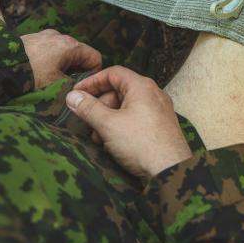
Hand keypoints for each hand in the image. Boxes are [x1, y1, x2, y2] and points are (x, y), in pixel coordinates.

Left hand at [21, 29, 101, 88]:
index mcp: (71, 45)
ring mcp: (43, 36)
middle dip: (74, 71)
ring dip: (59, 67)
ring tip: (46, 81)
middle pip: (78, 55)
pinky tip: (35, 73)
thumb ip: (73, 86)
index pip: (95, 58)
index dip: (92, 74)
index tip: (82, 86)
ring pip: (62, 54)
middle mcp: (59, 36)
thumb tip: (78, 89)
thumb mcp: (56, 86)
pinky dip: (46, 62)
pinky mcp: (29, 39)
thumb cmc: (29, 75)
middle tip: (64, 87)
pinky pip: (46, 51)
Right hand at [66, 66, 191, 177]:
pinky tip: (113, 143)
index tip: (76, 93)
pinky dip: (121, 126)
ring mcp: (159, 109)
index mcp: (142, 86)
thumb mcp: (108, 124)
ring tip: (100, 138)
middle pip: (119, 90)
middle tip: (88, 122)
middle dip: (100, 106)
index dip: (92, 81)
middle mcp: (153, 93)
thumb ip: (88, 108)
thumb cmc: (141, 143)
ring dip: (108, 119)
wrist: (170, 169)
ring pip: (126, 106)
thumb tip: (72, 96)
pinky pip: (136, 118)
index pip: (113, 73)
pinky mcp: (161, 124)